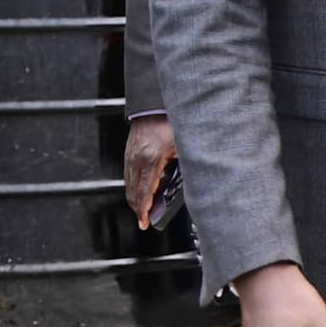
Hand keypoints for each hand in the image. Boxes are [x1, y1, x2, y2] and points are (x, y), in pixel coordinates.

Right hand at [121, 112, 178, 228]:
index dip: (144, 210)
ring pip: (129, 184)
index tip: (144, 222)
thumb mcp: (185, 145)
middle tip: (142, 221)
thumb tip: (197, 181)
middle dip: (137, 208)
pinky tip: (138, 190)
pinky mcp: (129, 152)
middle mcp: (138, 159)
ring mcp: (131, 155)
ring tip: (141, 210)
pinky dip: (132, 186)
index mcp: (152, 159)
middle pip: (134, 191)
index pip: (146, 191)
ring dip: (134, 199)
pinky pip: (128, 174)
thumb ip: (187, 165)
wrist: (153, 104)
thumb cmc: (169, 121)